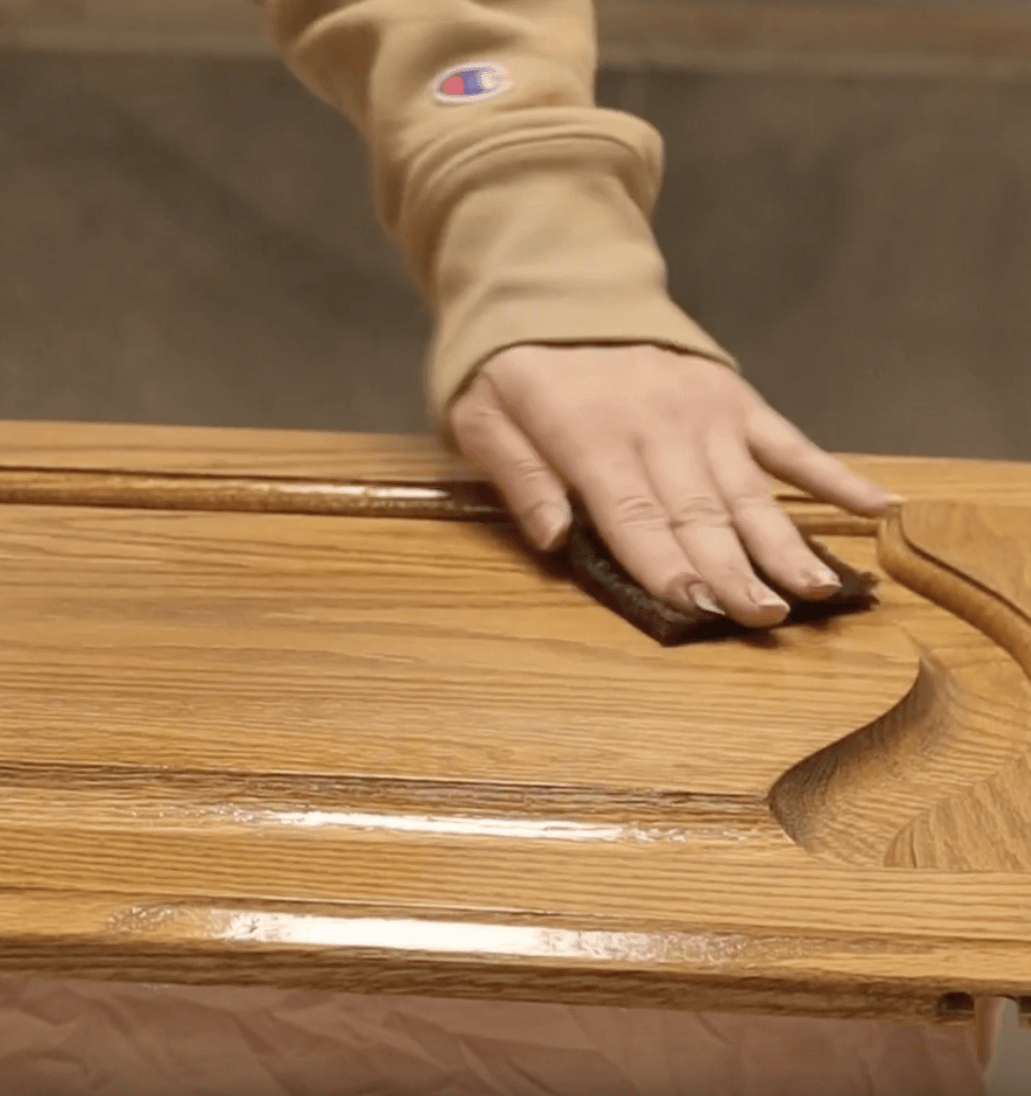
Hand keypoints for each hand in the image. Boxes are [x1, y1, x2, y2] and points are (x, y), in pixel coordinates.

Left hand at [446, 344, 892, 627]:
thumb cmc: (511, 368)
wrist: (556, 289)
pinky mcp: (735, 401)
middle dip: (734, 570)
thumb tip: (553, 538)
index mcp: (590, 435)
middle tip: (767, 619)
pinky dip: (835, 477)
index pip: (633, 514)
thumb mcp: (480, 417)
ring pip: (748, 491)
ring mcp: (705, 413)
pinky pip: (790, 444)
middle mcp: (657, 426)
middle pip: (699, 512)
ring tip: (818, 591)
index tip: (700, 608)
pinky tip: (878, 508)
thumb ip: (519, 476)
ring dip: (784, 543)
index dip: (666, 564)